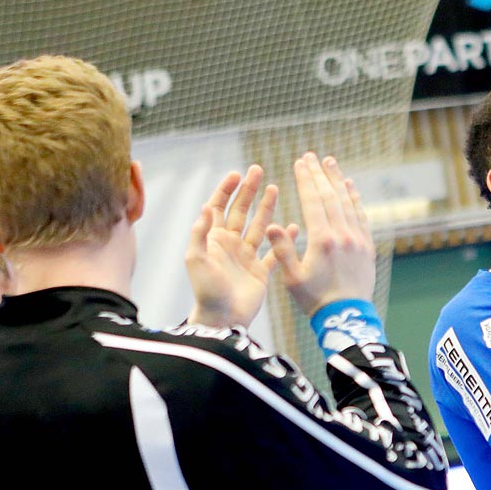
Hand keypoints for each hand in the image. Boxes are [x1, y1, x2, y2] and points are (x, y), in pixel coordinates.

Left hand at [186, 165, 291, 329]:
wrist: (222, 318)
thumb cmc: (206, 291)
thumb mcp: (196, 259)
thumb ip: (200, 233)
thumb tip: (207, 206)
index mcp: (214, 239)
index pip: (219, 207)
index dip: (226, 190)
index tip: (237, 174)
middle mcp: (231, 244)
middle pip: (241, 211)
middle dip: (248, 191)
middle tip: (258, 170)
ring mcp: (247, 257)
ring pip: (258, 226)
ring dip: (267, 208)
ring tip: (275, 188)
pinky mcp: (261, 271)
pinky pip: (274, 251)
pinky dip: (284, 240)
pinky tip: (294, 227)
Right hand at [270, 153, 375, 316]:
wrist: (347, 316)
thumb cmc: (315, 299)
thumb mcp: (292, 278)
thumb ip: (281, 249)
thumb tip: (271, 223)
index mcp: (322, 240)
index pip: (313, 201)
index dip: (306, 180)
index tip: (299, 163)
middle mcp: (342, 235)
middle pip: (330, 196)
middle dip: (320, 174)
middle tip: (312, 156)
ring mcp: (358, 239)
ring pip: (347, 202)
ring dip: (337, 181)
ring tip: (330, 162)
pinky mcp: (367, 246)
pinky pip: (361, 216)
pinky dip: (355, 199)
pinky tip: (350, 187)